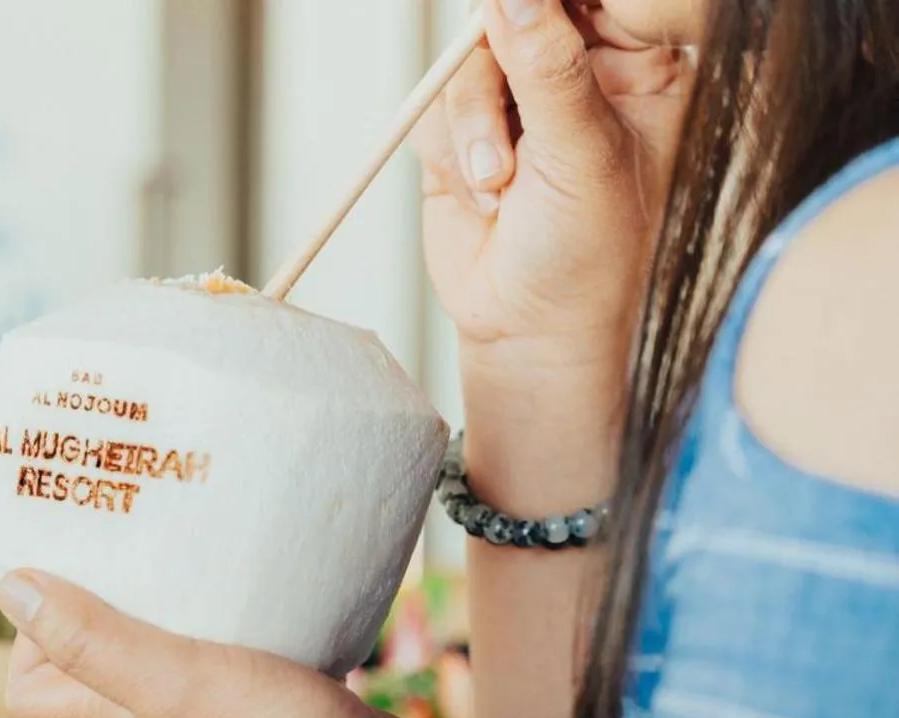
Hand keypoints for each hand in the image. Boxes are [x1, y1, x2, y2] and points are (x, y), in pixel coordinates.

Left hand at [0, 572, 449, 717]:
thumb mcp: (167, 682)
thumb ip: (92, 641)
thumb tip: (13, 589)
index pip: (34, 693)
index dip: (31, 643)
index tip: (63, 585)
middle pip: (98, 662)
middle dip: (99, 600)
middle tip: (127, 541)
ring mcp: (217, 714)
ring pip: (170, 651)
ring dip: (172, 602)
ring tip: (190, 547)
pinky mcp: (276, 701)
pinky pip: (238, 649)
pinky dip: (239, 614)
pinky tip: (261, 580)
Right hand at [416, 1, 690, 371]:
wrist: (530, 329)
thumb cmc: (591, 256)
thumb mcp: (583, 154)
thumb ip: (548, 67)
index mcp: (638, 63)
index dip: (550, 5)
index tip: (517, 14)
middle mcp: (577, 70)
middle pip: (514, 15)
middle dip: (498, 74)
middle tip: (506, 129)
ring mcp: (518, 98)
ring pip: (466, 60)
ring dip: (472, 126)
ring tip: (498, 186)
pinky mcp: (466, 128)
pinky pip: (433, 103)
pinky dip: (448, 149)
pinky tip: (481, 195)